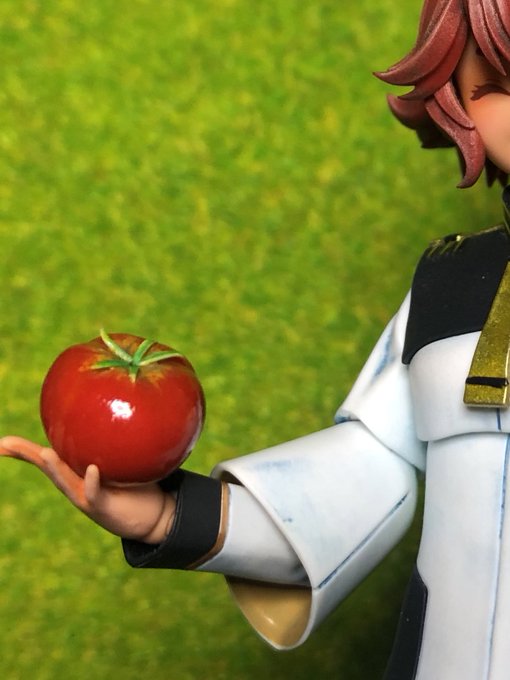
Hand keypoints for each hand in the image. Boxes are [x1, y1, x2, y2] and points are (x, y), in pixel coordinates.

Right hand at [0, 436, 175, 543]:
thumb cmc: (134, 485)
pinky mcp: (103, 507)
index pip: (42, 457)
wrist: (152, 517)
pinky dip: (92, 482)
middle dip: (26, 455)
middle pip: (47, 467)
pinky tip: (91, 470)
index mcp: (75, 472)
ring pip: (65, 481)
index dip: (20, 450)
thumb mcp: (120, 462)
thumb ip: (113, 444)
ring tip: (44, 453)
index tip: (0, 443)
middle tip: (5, 443)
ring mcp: (86, 497)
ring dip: (54, 468)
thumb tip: (114, 416)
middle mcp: (75, 485)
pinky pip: (95, 493)